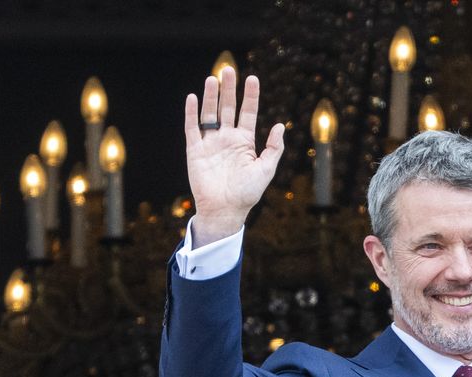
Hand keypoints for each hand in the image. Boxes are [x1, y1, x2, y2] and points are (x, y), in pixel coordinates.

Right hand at [183, 67, 284, 246]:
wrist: (225, 210)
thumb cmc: (247, 193)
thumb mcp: (266, 170)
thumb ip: (273, 148)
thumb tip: (279, 126)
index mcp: (245, 142)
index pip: (248, 113)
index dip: (250, 96)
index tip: (252, 78)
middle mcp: (227, 139)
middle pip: (228, 108)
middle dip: (229, 90)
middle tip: (229, 70)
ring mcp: (211, 143)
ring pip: (210, 114)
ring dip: (211, 96)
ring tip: (213, 79)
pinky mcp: (195, 150)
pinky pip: (192, 128)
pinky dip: (192, 113)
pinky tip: (192, 98)